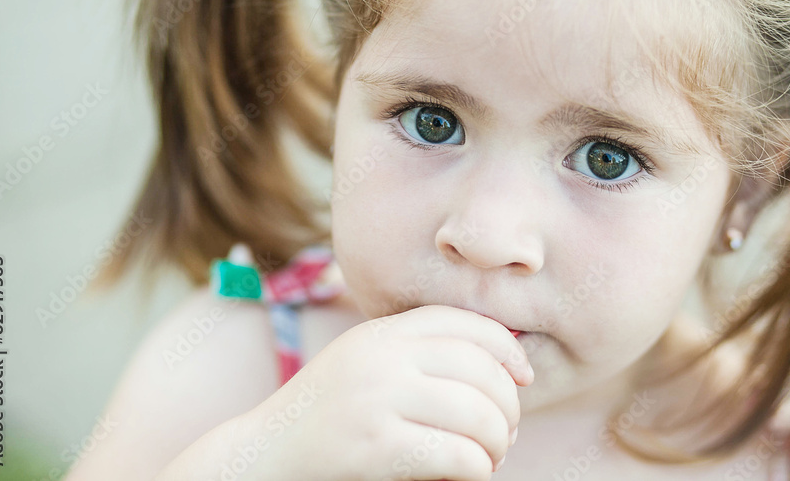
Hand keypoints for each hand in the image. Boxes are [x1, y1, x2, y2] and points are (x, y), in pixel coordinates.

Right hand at [239, 304, 533, 480]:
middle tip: (507, 431)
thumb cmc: (327, 411)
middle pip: (480, 370)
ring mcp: (378, 399)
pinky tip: (473, 472)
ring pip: (476, 414)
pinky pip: (456, 455)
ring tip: (492, 456)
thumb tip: (499, 362)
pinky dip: (478, 467)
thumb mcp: (365, 360)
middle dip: (508, 405)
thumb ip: (415, 350)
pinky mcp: (376, 447)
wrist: (264, 453)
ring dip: (497, 442)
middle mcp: (382, 356)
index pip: (466, 324)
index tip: (524, 376)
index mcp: (383, 331)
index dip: (507, 348)